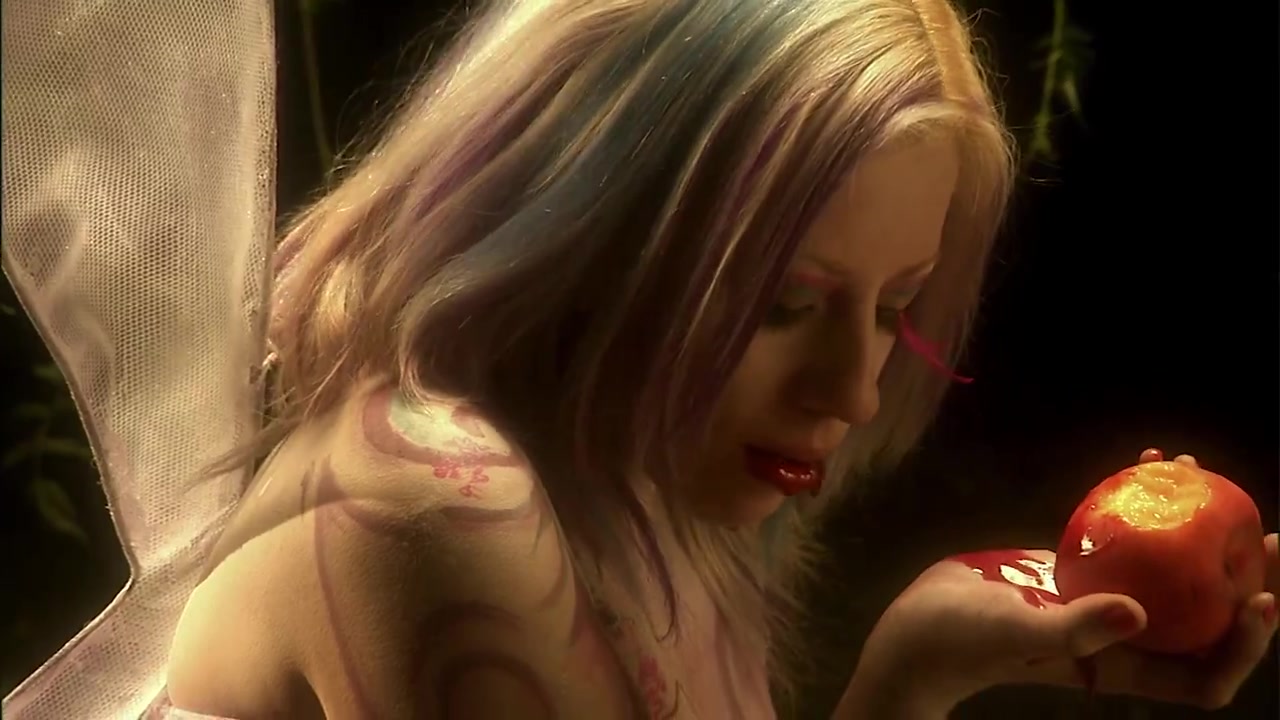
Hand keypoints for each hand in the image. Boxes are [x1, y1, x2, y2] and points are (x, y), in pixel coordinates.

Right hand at [845, 449, 1278, 714]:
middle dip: (1241, 578)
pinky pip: (1123, 535)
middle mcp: (1122, 639)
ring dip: (1195, 530)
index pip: (1204, 675)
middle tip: (1267, 533)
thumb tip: (1137, 613)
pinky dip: (1140, 502)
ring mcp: (1098, 600)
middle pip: (1201, 617)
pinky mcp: (1073, 568)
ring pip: (1166, 570)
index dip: (1243, 645)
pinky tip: (1147, 460)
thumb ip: (1074, 629)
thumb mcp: (1017, 636)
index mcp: (1121, 670)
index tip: (1260, 598)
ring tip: (1205, 476)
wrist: (915, 628)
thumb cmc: (961, 644)